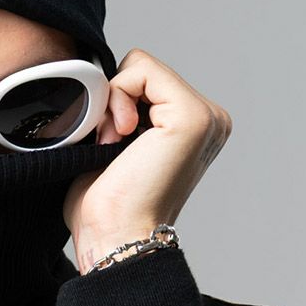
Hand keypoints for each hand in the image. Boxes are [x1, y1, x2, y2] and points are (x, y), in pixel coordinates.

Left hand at [64, 48, 232, 273]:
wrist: (115, 238)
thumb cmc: (106, 205)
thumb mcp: (112, 142)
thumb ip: (119, 106)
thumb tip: (97, 77)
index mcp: (192, 126)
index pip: (143, 79)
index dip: (113, 102)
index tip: (107, 144)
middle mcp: (209, 119)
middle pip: (141, 69)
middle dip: (112, 102)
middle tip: (109, 146)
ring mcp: (206, 116)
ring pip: (139, 66)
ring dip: (111, 103)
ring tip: (114, 146)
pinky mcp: (193, 116)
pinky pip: (140, 68)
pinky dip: (116, 97)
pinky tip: (119, 137)